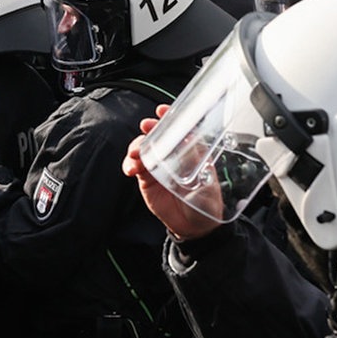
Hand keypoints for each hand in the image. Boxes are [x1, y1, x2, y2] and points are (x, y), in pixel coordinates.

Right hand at [122, 109, 221, 242]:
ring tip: (135, 154)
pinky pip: (134, 167)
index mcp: (190, 151)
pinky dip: (129, 165)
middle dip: (149, 128)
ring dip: (136, 146)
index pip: (178, 129)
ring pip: (142, 148)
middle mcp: (172, 156)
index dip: (170, 117)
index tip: (162, 110)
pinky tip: (130, 169)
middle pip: (156, 135)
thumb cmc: (207, 201)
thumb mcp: (207, 178)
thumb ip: (196, 160)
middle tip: (146, 127)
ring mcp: (157, 166)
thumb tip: (185, 140)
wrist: (196, 227)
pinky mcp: (146, 180)